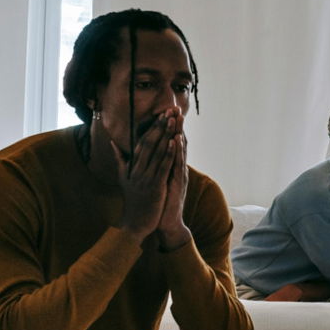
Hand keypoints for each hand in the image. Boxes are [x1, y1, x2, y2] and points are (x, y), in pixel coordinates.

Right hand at [111, 112, 175, 240]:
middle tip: (169, 110)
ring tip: (173, 120)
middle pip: (149, 143)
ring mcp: (145, 177)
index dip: (152, 127)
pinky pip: (162, 167)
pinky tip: (175, 142)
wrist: (134, 224)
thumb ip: (119, 159)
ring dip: (166, 135)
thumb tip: (113, 143)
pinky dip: (169, 154)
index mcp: (131, 166)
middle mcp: (137, 169)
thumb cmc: (133, 201)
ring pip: (157, 152)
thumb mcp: (123, 178)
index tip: (161, 114)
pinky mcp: (154, 186)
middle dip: (160, 126)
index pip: (142, 142)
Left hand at [157, 109, 190, 249]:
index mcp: (170, 166)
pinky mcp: (178, 183)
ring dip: (179, 133)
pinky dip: (177, 152)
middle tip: (176, 108)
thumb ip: (155, 167)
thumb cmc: (161, 201)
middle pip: (177, 143)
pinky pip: (178, 165)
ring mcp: (178, 175)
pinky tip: (177, 140)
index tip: (167, 112)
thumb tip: (150, 154)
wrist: (166, 222)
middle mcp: (177, 168)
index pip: (171, 143)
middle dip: (176, 125)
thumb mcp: (156, 180)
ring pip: (179, 151)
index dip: (169, 127)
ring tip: (178, 118)